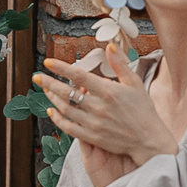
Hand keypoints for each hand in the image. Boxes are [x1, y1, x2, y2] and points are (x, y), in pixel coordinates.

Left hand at [31, 47, 178, 186]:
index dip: (61, 68)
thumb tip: (109, 46)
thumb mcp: (135, 83)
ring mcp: (94, 123)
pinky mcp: (92, 137)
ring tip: (45, 89)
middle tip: (37, 76)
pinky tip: (52, 111)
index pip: (79, 76)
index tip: (48, 62)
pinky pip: (68, 127)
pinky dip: (58, 119)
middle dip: (49, 83)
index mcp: (109, 92)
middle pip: (67, 93)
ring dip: (52, 98)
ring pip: (65, 109)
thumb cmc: (144, 110)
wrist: (148, 140)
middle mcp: (99, 108)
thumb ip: (120, 65)